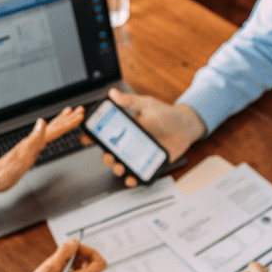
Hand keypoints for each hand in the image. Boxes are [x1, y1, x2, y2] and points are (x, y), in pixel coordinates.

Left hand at [0, 106, 83, 196]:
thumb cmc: (6, 172)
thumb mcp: (22, 157)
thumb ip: (34, 139)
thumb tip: (42, 122)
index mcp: (32, 142)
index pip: (54, 129)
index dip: (68, 122)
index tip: (80, 115)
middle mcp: (31, 141)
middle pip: (52, 127)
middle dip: (66, 119)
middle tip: (79, 110)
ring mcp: (29, 146)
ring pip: (48, 131)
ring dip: (59, 123)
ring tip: (67, 115)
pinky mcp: (27, 152)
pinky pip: (43, 138)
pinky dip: (50, 133)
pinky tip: (48, 133)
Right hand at [10, 238, 106, 271]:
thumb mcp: (51, 266)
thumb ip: (66, 251)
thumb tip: (75, 243)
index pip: (100, 263)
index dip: (90, 251)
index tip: (77, 248)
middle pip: (91, 266)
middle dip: (80, 255)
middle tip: (65, 253)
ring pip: (82, 271)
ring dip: (73, 262)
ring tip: (57, 261)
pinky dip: (69, 270)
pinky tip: (55, 270)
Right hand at [82, 88, 205, 186]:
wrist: (186, 127)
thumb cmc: (167, 114)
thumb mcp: (147, 105)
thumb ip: (130, 101)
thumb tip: (113, 94)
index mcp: (126, 128)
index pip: (106, 133)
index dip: (93, 136)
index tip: (86, 138)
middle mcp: (130, 142)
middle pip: (111, 152)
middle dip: (106, 157)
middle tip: (109, 156)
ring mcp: (139, 154)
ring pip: (122, 164)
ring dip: (117, 168)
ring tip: (120, 167)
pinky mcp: (149, 163)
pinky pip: (138, 173)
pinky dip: (133, 178)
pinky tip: (131, 177)